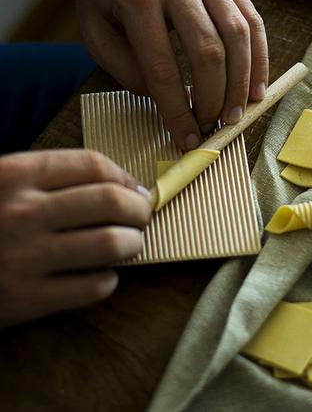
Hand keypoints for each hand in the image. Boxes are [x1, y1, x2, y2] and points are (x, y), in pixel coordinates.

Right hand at [0, 149, 150, 327]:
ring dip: (133, 244)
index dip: (125, 175)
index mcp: (16, 175)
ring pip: (110, 244)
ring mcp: (25, 257)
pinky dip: (108, 280)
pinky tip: (102, 275)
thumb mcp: (1, 183)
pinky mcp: (25, 300)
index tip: (135, 187)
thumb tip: (118, 184)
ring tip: (131, 244)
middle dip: (140, 208)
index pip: (92, 164)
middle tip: (143, 215)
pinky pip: (91, 287)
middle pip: (110, 201)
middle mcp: (24, 212)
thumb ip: (49, 178)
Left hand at [73, 0, 268, 150]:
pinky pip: (251, 17)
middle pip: (208, 52)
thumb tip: (165, 98)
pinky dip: (259, 55)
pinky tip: (257, 84)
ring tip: (239, 113)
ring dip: (242, 81)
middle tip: (213, 127)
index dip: (177, 111)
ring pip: (237, 34)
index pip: (163, 69)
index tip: (186, 139)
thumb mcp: (93, 29)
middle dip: (214, 99)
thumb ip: (124, 68)